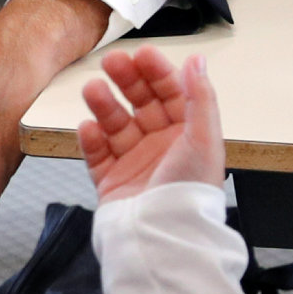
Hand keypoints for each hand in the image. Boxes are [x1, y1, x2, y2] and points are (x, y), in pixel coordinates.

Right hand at [76, 46, 229, 204]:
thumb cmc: (188, 195)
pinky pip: (97, 153)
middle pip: (142, 104)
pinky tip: (88, 127)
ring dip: (104, 105)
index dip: (158, 72)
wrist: (161, 239)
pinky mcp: (112, 182)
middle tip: (112, 63)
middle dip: (127, 81)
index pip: (173, 94)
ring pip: (115, 124)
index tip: (143, 54)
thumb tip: (197, 62)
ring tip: (93, 90)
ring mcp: (135, 164)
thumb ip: (200, 97)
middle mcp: (163, 148)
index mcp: (189, 137)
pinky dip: (91, 139)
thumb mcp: (204, 139)